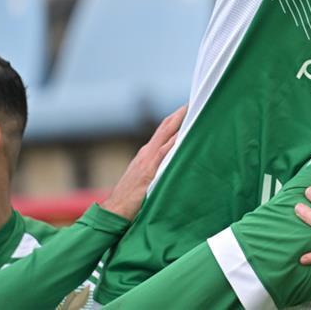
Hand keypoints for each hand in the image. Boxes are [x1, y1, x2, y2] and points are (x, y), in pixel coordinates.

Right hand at [99, 105, 185, 220]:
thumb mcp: (146, 178)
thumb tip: (175, 162)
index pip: (164, 129)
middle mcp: (147, 152)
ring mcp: (147, 160)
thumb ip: (158, 168)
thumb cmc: (131, 198)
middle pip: (166, 126)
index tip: (189, 106)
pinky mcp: (148, 171)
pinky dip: (173, 143)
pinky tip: (183, 136)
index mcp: (147, 153)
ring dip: (180, 122)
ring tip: (195, 111)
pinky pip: (163, 153)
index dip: (176, 117)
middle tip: (196, 100)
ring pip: (166, 135)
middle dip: (180, 113)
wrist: (114, 211)